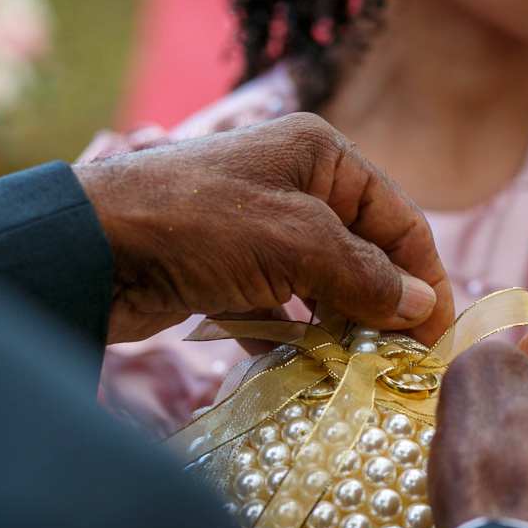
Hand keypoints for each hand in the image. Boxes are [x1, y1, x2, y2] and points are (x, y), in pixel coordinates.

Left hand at [72, 113, 454, 344]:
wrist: (88, 249)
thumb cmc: (198, 224)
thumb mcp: (298, 243)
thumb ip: (367, 277)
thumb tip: (422, 308)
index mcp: (323, 156)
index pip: (401, 221)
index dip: (427, 279)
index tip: (439, 339)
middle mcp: (296, 185)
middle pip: (367, 254)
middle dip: (386, 307)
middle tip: (403, 365)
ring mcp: (261, 230)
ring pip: (326, 285)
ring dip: (344, 327)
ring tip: (361, 371)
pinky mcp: (230, 271)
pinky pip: (284, 307)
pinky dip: (297, 336)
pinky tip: (308, 369)